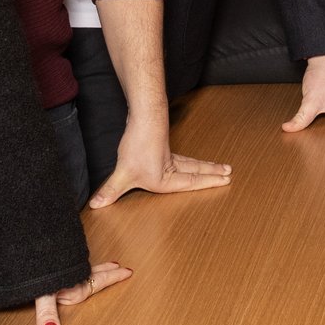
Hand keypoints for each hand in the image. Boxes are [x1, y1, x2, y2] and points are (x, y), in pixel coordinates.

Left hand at [33, 263, 131, 324]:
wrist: (25, 247)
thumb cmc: (33, 271)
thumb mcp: (42, 294)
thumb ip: (47, 312)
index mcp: (74, 285)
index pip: (97, 282)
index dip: (112, 277)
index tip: (126, 271)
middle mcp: (72, 276)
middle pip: (93, 273)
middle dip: (107, 271)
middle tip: (118, 265)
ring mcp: (64, 267)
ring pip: (84, 267)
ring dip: (95, 266)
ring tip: (104, 263)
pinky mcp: (54, 261)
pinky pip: (71, 261)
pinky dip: (77, 262)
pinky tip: (74, 260)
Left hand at [89, 115, 232, 208]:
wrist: (144, 119)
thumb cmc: (138, 147)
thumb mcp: (123, 174)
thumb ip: (111, 190)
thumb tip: (95, 205)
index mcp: (166, 178)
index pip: (190, 183)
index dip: (207, 183)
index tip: (224, 181)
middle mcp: (171, 168)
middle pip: (196, 171)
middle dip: (211, 173)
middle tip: (228, 172)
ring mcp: (168, 156)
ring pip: (191, 162)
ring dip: (206, 166)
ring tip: (220, 166)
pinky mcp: (163, 147)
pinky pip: (183, 157)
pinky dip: (192, 160)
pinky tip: (192, 161)